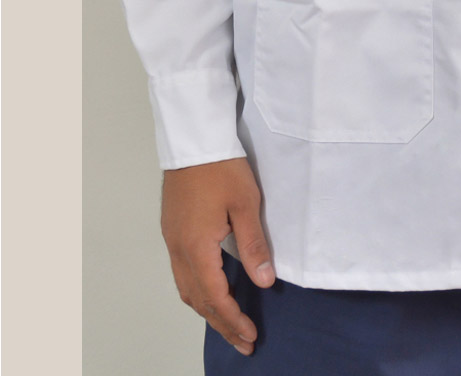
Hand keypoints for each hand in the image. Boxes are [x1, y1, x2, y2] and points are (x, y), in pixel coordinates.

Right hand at [160, 156, 274, 356]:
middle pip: (198, 300)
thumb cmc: (222, 168)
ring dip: (208, 310)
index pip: (215, 297)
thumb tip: (265, 281)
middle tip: (243, 342)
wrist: (193, 140)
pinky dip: (198, 291)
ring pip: (186, 288)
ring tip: (229, 324)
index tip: (250, 336)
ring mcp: (172, 240)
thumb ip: (254, 245)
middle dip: (221, 324)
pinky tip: (212, 291)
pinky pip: (182, 273)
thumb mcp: (246, 204)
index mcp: (196, 247)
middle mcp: (178, 250)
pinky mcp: (172, 230)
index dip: (233, 320)